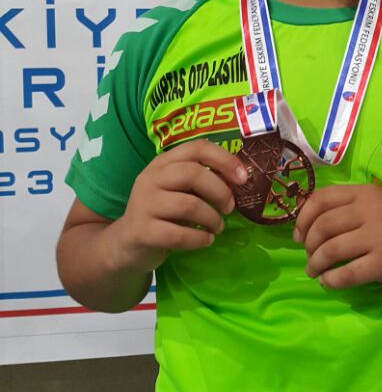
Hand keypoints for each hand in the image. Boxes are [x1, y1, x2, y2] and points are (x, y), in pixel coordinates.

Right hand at [111, 140, 247, 273]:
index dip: (224, 159)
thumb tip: (239, 178)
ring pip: (188, 205)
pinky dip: (200, 239)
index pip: (196, 148)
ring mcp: (144, 204)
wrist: (127, 243)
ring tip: (217, 227)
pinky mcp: (142, 231)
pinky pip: (179, 235)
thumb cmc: (163, 213)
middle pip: (193, 174)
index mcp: (163, 163)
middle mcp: (150, 178)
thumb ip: (202, 180)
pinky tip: (206, 240)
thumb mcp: (179, 190)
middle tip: (229, 208)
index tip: (243, 177)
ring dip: (212, 219)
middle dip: (220, 192)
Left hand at [293, 183, 381, 291]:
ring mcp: (380, 236)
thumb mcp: (377, 208)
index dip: (303, 218)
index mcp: (367, 193)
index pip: (321, 199)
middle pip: (323, 226)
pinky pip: (346, 273)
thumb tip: (304, 225)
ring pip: (331, 250)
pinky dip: (331, 280)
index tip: (299, 236)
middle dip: (308, 246)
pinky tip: (329, 282)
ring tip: (315, 272)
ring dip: (316, 264)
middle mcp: (372, 210)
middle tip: (309, 258)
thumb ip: (347, 209)